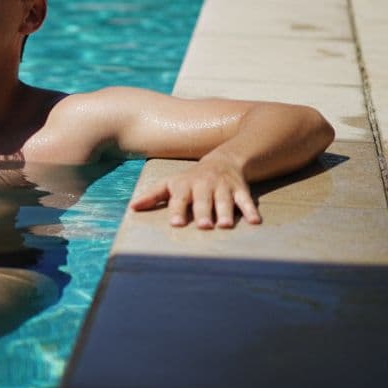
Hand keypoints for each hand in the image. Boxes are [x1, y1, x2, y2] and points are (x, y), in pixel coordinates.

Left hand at [128, 158, 260, 229]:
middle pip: (203, 201)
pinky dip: (250, 210)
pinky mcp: (240, 189)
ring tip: (225, 226)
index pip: (180, 199)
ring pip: (224, 200)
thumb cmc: (190, 179)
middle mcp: (204, 185)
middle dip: (203, 213)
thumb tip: (132, 208)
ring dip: (225, 212)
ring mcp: (223, 187)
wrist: (222, 161)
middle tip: (203, 227)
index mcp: (185, 186)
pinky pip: (246, 200)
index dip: (178, 210)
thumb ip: (152, 196)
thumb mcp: (170, 184)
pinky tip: (255, 221)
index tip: (176, 223)